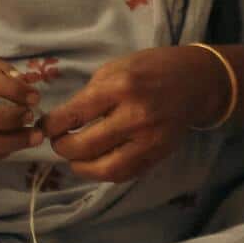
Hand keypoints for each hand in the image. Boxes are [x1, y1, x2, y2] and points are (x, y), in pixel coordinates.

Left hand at [43, 46, 228, 182]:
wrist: (197, 82)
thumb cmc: (152, 68)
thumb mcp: (116, 68)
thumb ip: (90, 94)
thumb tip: (62, 121)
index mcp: (120, 88)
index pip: (71, 116)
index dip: (50, 126)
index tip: (46, 126)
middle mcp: (135, 116)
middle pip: (83, 147)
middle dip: (62, 147)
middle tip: (59, 141)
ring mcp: (149, 140)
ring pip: (103, 169)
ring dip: (81, 167)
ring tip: (76, 156)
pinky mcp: (158, 155)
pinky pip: (124, 174)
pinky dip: (104, 172)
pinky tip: (98, 160)